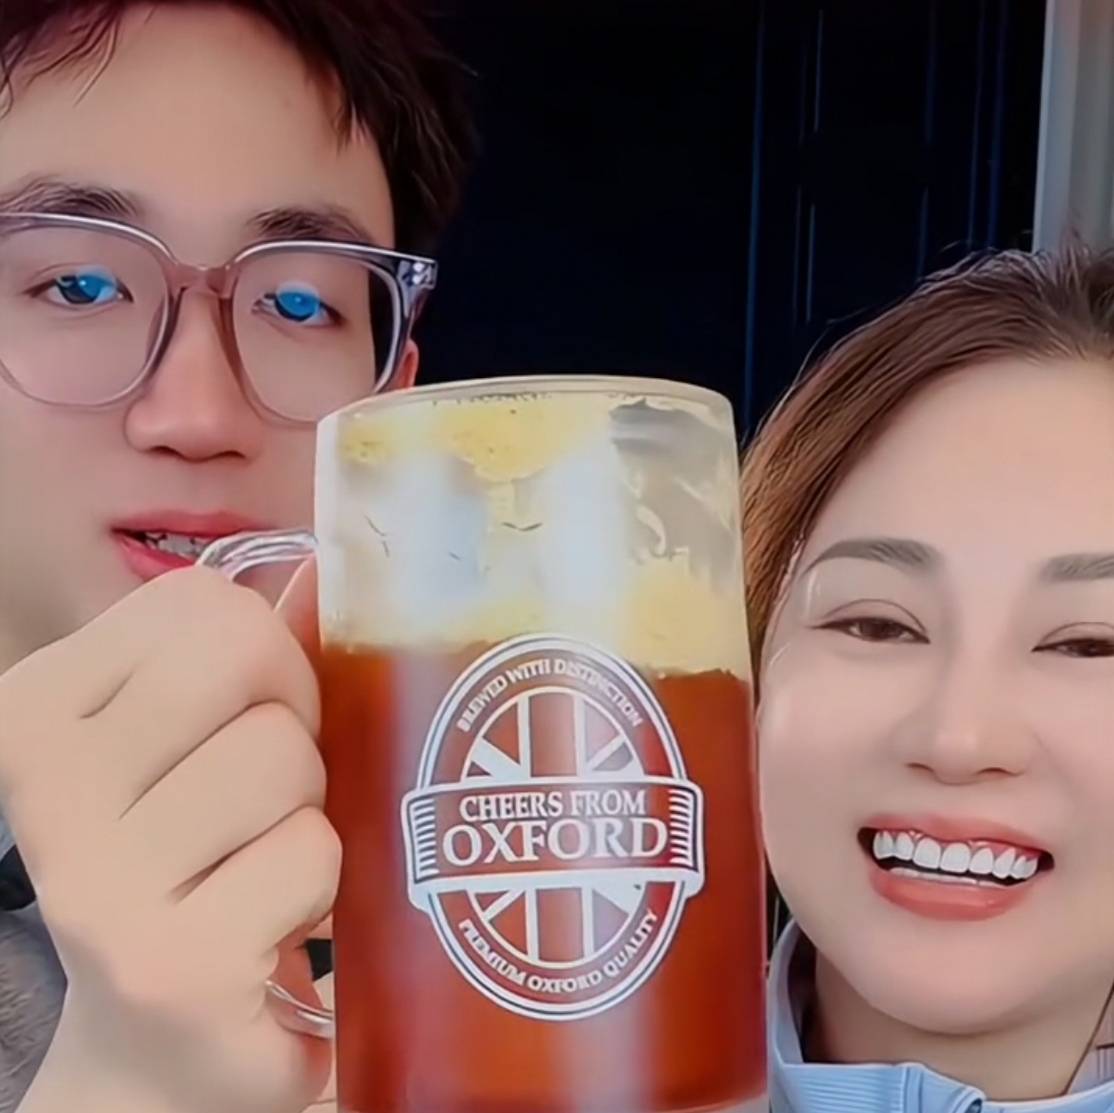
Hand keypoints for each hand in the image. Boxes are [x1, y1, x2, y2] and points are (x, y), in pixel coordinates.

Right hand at [0, 564, 337, 1112]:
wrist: (153, 1052)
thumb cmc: (188, 866)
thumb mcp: (194, 744)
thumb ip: (248, 654)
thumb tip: (317, 572)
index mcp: (39, 711)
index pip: (203, 604)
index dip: (266, 654)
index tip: (249, 720)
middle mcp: (46, 789)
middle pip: (248, 658)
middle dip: (296, 721)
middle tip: (274, 794)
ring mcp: (101, 882)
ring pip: (286, 757)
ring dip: (311, 811)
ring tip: (263, 864)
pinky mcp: (176, 963)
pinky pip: (313, 852)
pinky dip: (324, 885)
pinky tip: (270, 924)